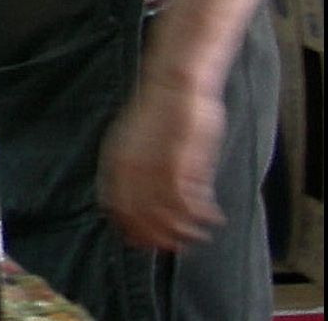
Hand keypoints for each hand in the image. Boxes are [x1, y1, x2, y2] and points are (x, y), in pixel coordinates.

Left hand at [100, 81, 225, 249]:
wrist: (175, 82)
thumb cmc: (160, 111)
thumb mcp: (134, 139)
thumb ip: (132, 166)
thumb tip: (137, 196)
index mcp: (114, 161)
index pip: (116, 208)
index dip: (131, 229)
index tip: (144, 242)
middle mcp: (130, 168)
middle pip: (140, 219)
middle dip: (159, 237)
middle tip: (177, 245)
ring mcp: (154, 168)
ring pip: (166, 217)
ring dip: (185, 231)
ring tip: (199, 233)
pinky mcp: (181, 165)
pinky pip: (190, 204)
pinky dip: (203, 215)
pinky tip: (213, 217)